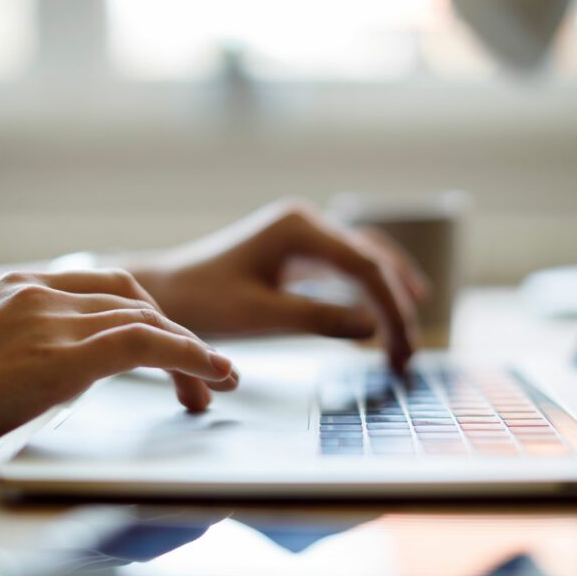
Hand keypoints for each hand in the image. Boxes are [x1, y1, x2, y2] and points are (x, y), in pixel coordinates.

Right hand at [0, 270, 236, 473]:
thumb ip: (23, 348)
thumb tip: (58, 371)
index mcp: (20, 287)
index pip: (105, 289)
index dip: (148, 317)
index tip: (168, 349)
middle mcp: (40, 291)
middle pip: (134, 298)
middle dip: (174, 333)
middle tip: (200, 376)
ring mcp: (49, 318)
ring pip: (148, 319)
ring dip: (192, 352)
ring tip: (215, 384)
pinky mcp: (60, 355)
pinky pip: (146, 344)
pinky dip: (189, 356)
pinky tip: (211, 374)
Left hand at [130, 200, 425, 370]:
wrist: (165, 291)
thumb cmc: (202, 301)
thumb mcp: (260, 316)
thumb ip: (318, 319)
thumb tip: (374, 329)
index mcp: (298, 228)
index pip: (365, 267)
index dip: (392, 309)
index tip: (403, 350)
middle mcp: (305, 222)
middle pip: (373, 259)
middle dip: (397, 305)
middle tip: (410, 353)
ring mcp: (302, 233)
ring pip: (366, 258)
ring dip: (390, 294)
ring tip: (411, 334)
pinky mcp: (297, 250)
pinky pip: (348, 265)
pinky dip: (370, 290)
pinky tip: (386, 313)